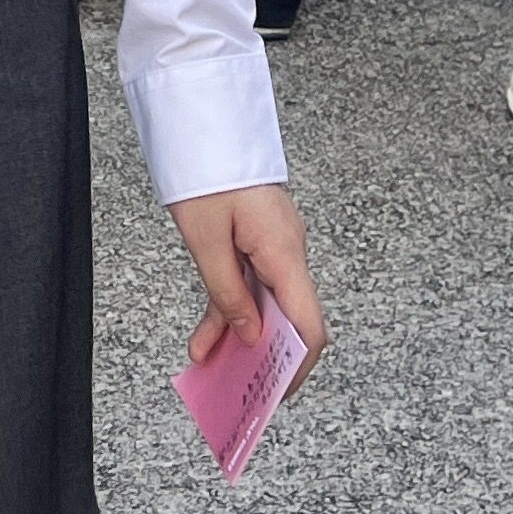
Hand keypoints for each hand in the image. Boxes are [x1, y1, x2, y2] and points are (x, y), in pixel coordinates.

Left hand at [169, 184, 323, 391]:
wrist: (203, 119)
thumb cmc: (206, 171)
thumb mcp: (206, 239)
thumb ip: (227, 293)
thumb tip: (251, 338)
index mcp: (284, 252)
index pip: (309, 325)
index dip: (297, 365)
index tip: (275, 394)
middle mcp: (288, 250)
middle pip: (289, 317)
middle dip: (264, 356)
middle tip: (237, 390)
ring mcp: (275, 244)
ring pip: (265, 302)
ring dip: (239, 334)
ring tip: (207, 363)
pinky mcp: (259, 237)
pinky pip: (251, 283)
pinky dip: (230, 307)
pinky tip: (205, 335)